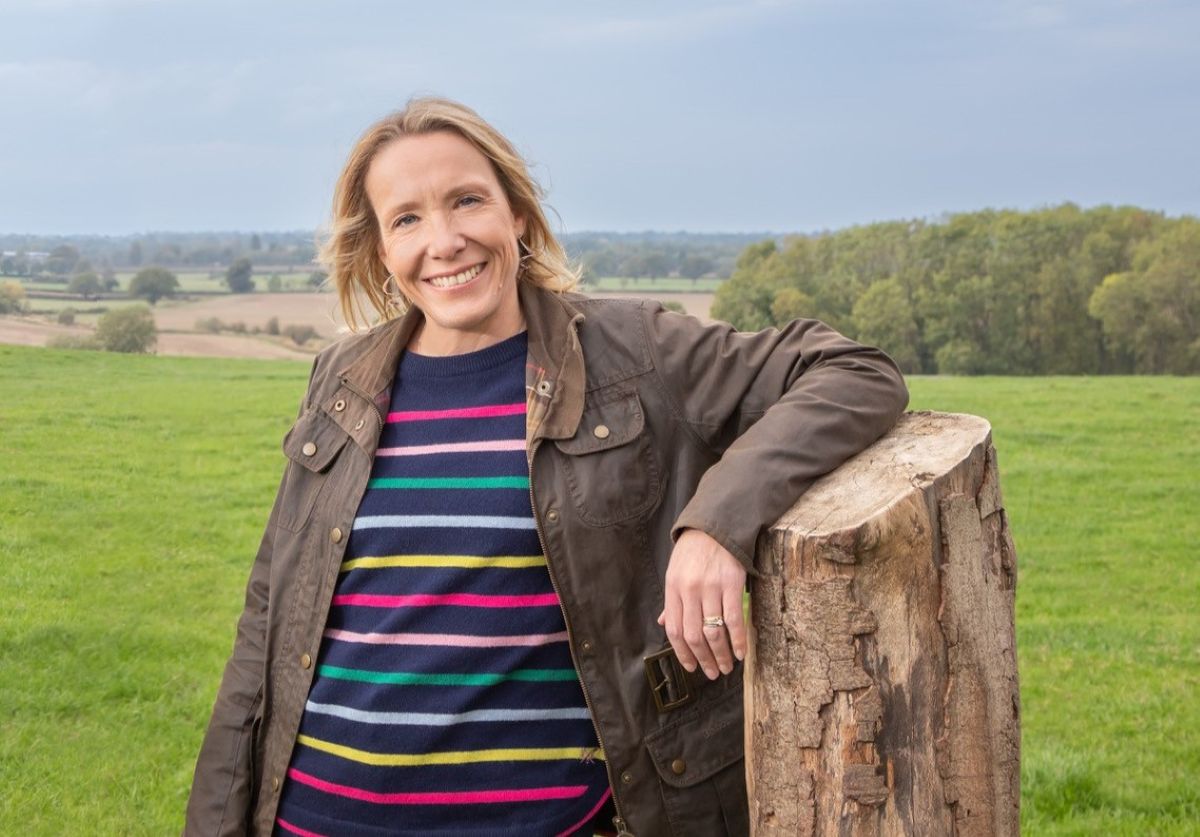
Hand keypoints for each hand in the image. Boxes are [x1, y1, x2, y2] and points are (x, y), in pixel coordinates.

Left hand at [657, 529, 746, 679]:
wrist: (716, 526)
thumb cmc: (694, 551)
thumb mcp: (675, 572)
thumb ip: (672, 601)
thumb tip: (664, 624)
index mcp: (673, 589)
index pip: (675, 630)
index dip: (682, 653)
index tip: (691, 668)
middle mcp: (689, 590)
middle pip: (694, 635)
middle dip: (703, 659)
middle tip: (712, 673)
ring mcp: (711, 588)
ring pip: (714, 631)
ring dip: (720, 655)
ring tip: (725, 668)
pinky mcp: (732, 584)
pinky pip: (734, 619)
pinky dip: (737, 640)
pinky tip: (740, 653)